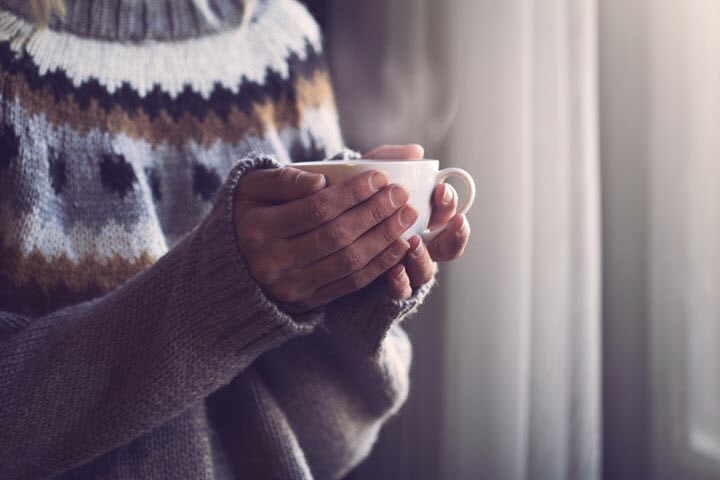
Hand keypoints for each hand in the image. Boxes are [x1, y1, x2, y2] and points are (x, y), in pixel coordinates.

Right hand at [233, 165, 418, 312]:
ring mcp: (290, 286)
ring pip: (347, 262)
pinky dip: (379, 264)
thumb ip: (286, 178)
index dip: (352, 194)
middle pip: (336, 236)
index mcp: (257, 228)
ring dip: (383, 239)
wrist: (231, 262)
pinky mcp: (306, 302)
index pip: (316, 209)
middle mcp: (272, 262)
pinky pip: (350, 284)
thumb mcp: (253, 187)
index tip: (380, 177)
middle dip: (375, 214)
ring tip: (406, 217)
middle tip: (402, 196)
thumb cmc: (249, 213)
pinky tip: (399, 245)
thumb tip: (321, 181)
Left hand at [362, 145, 471, 299]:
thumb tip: (416, 151)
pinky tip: (394, 270)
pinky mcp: (384, 285)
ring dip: (424, 257)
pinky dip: (400, 280)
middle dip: (453, 233)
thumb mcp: (364, 172)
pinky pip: (401, 291)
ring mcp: (404, 267)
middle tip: (447, 220)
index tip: (441, 190)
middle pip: (448, 246)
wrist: (315, 228)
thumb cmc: (349, 195)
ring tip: (414, 243)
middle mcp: (418, 244)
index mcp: (421, 216)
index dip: (449, 204)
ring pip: (427, 271)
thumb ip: (387, 159)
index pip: (447, 213)